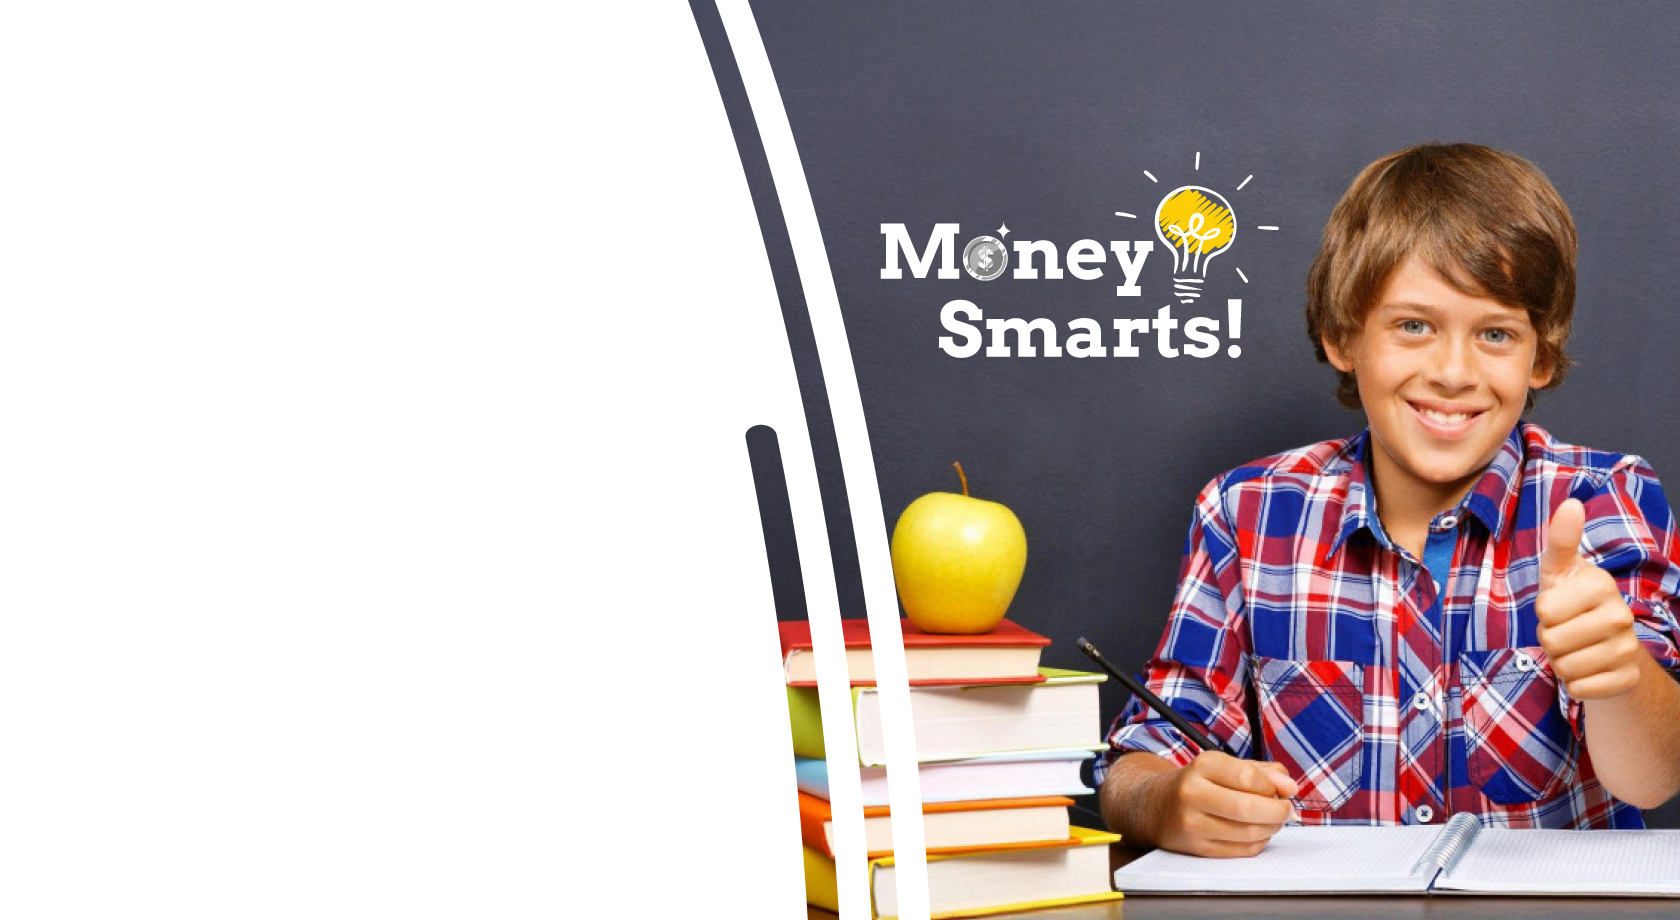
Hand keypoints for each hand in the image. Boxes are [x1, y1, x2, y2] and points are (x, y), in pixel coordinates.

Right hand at [1151, 751, 1297, 857]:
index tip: (1284, 790)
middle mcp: (1192, 794)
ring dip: (1271, 828)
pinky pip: (1242, 850)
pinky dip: (1258, 842)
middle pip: (1248, 808)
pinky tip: (1256, 832)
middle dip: (1278, 811)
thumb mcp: (1224, 766)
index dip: (1275, 786)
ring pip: (1249, 833)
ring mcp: (1192, 824)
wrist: (1154, 806)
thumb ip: (1262, 771)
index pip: (1249, 777)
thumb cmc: (1197, 783)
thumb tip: (1290, 786)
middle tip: (1286, 809)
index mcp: (1202, 766)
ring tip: (1271, 820)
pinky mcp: (1197, 848)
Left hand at [1536, 498, 1643, 699]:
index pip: (1545, 610)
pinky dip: (1574, 684)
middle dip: (1549, 639)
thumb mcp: (1559, 570)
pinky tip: (1587, 669)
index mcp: (1601, 584)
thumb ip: (1561, 539)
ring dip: (1560, 662)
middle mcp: (1621, 615)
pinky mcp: (1628, 678)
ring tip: (1575, 648)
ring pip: (1564, 667)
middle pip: (1552, 639)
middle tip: (1565, 630)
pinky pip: (1579, 689)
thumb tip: (1571, 503)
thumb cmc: (1570, 601)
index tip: (1558, 606)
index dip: (1543, 612)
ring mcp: (1628, 648)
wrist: (1603, 645)